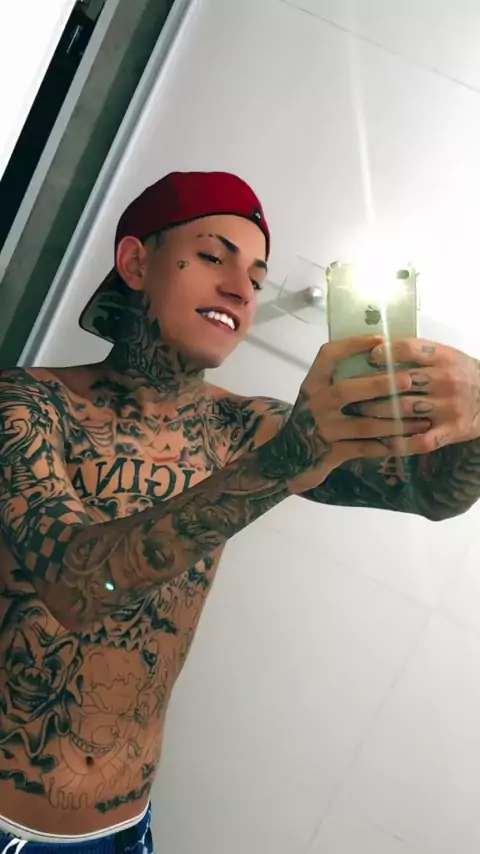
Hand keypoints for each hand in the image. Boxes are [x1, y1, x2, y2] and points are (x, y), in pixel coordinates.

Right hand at [270, 336, 429, 493]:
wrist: (287, 456)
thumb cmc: (312, 419)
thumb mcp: (317, 395)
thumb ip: (339, 379)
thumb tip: (379, 356)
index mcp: (312, 384)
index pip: (328, 355)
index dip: (354, 344)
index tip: (380, 339)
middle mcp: (315, 404)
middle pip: (347, 389)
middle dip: (380, 384)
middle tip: (408, 379)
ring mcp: (323, 430)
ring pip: (363, 424)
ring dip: (394, 422)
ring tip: (421, 420)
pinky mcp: (330, 453)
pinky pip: (364, 448)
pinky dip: (385, 445)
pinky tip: (404, 442)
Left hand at [359, 338, 479, 454]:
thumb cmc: (462, 374)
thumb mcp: (446, 355)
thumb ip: (418, 353)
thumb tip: (376, 348)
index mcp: (444, 358)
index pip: (410, 349)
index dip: (385, 353)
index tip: (368, 358)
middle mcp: (446, 381)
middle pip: (400, 383)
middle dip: (371, 388)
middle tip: (349, 392)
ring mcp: (449, 408)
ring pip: (404, 411)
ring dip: (376, 414)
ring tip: (357, 414)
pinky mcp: (450, 432)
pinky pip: (419, 441)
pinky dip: (399, 443)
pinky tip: (382, 443)